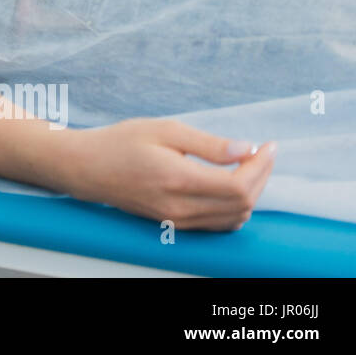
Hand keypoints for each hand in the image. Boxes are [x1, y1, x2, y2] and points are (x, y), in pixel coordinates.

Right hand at [61, 118, 276, 230]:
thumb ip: (208, 143)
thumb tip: (246, 149)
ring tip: (248, 166)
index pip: (239, 186)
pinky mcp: (174, 224)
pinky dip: (235, 208)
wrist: (87, 168)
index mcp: (178, 180)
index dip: (261, 167)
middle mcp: (180, 207)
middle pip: (243, 204)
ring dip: (250, 193)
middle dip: (260, 177)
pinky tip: (232, 185)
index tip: (268, 146)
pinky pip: (218, 224)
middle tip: (261, 152)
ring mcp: (177, 220)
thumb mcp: (164, 130)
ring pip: (234, 218)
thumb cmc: (121, 143)